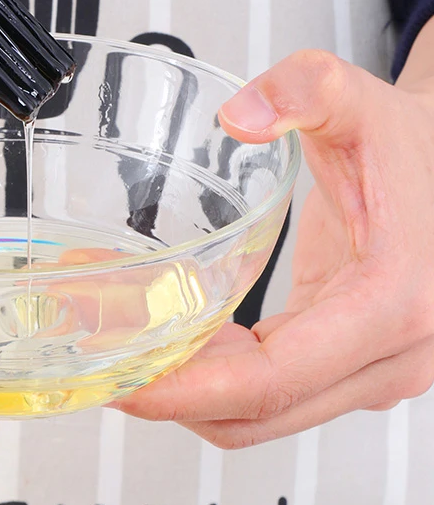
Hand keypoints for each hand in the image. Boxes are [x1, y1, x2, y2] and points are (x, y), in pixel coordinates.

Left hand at [108, 47, 433, 447]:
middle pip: (257, 412)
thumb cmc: (411, 143)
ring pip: (262, 413)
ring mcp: (374, 369)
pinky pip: (272, 392)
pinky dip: (218, 379)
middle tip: (102, 365)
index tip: (123, 384)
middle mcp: (388, 358)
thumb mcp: (357, 101)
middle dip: (171, 396)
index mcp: (391, 306)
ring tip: (127, 349)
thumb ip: (305, 91)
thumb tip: (240, 119)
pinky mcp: (351, 363)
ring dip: (190, 392)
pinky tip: (177, 340)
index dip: (186, 391)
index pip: (271, 381)